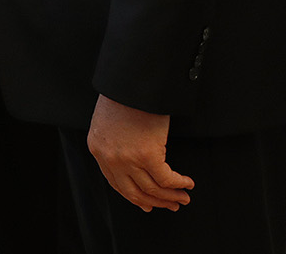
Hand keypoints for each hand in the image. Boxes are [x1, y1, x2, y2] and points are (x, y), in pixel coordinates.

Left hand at [87, 94, 193, 210]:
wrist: (129, 81)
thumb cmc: (122, 96)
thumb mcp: (108, 123)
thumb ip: (114, 144)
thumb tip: (132, 162)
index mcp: (98, 150)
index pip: (116, 184)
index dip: (135, 197)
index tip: (147, 204)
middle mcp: (110, 158)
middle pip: (134, 192)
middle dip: (156, 202)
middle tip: (172, 205)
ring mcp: (128, 158)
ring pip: (152, 189)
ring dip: (171, 196)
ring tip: (183, 198)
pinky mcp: (147, 154)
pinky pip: (166, 178)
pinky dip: (179, 183)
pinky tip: (187, 183)